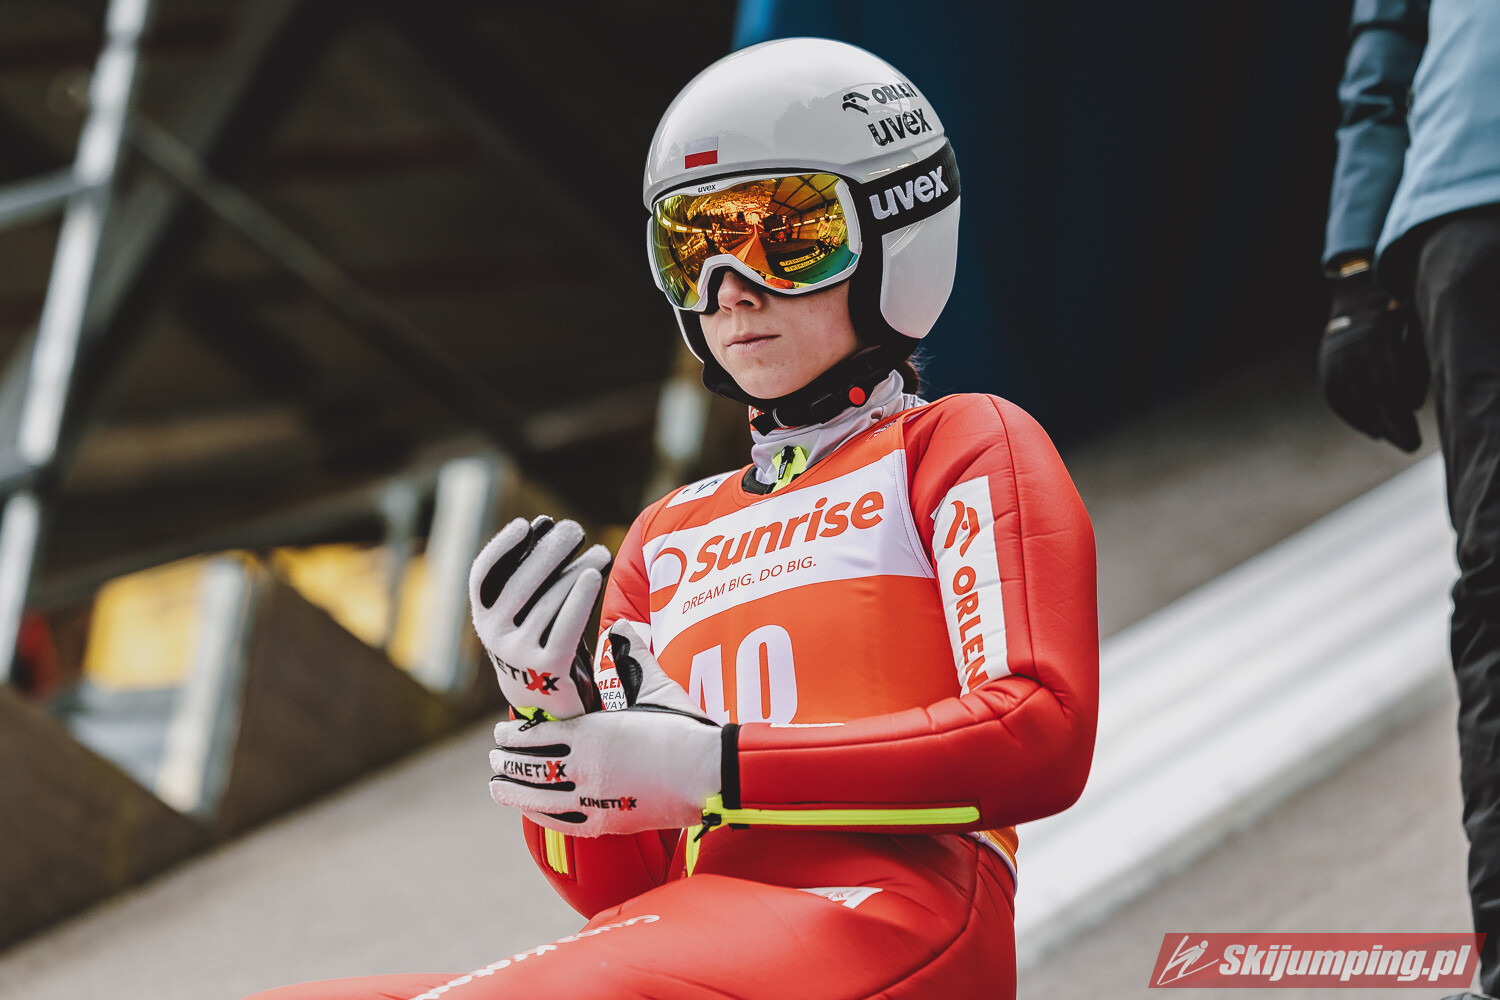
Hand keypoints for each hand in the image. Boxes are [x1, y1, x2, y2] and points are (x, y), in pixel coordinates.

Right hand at [469, 516, 610, 721]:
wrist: (550, 703)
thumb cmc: (543, 641)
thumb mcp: (528, 611)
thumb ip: (533, 576)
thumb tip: (546, 526)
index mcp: (484, 618)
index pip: (483, 576)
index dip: (501, 548)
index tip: (526, 525)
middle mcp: (494, 637)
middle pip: (520, 584)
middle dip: (549, 551)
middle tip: (574, 529)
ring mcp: (518, 655)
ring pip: (549, 601)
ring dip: (576, 570)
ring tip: (601, 552)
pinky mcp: (547, 668)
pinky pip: (565, 625)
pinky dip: (580, 597)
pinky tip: (593, 575)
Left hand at [489, 620, 720, 836]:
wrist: (710, 771)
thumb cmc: (685, 727)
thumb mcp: (655, 687)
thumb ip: (632, 656)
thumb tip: (620, 626)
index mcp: (590, 732)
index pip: (536, 734)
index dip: (514, 735)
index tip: (501, 732)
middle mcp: (583, 767)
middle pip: (529, 766)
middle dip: (507, 761)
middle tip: (494, 757)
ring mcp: (593, 799)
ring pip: (537, 797)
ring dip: (513, 790)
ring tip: (498, 785)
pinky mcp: (606, 822)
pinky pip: (561, 822)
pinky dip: (539, 814)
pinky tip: (531, 810)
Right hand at [1318, 264, 1427, 452]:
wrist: (1357, 301)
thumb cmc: (1396, 322)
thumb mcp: (1410, 340)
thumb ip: (1413, 374)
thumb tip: (1410, 407)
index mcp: (1377, 349)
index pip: (1387, 395)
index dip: (1399, 419)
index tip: (1412, 437)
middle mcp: (1352, 359)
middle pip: (1372, 403)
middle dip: (1392, 426)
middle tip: (1408, 444)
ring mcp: (1336, 365)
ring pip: (1353, 405)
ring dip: (1373, 423)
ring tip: (1390, 436)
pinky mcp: (1327, 373)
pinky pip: (1339, 403)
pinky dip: (1355, 418)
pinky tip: (1374, 428)